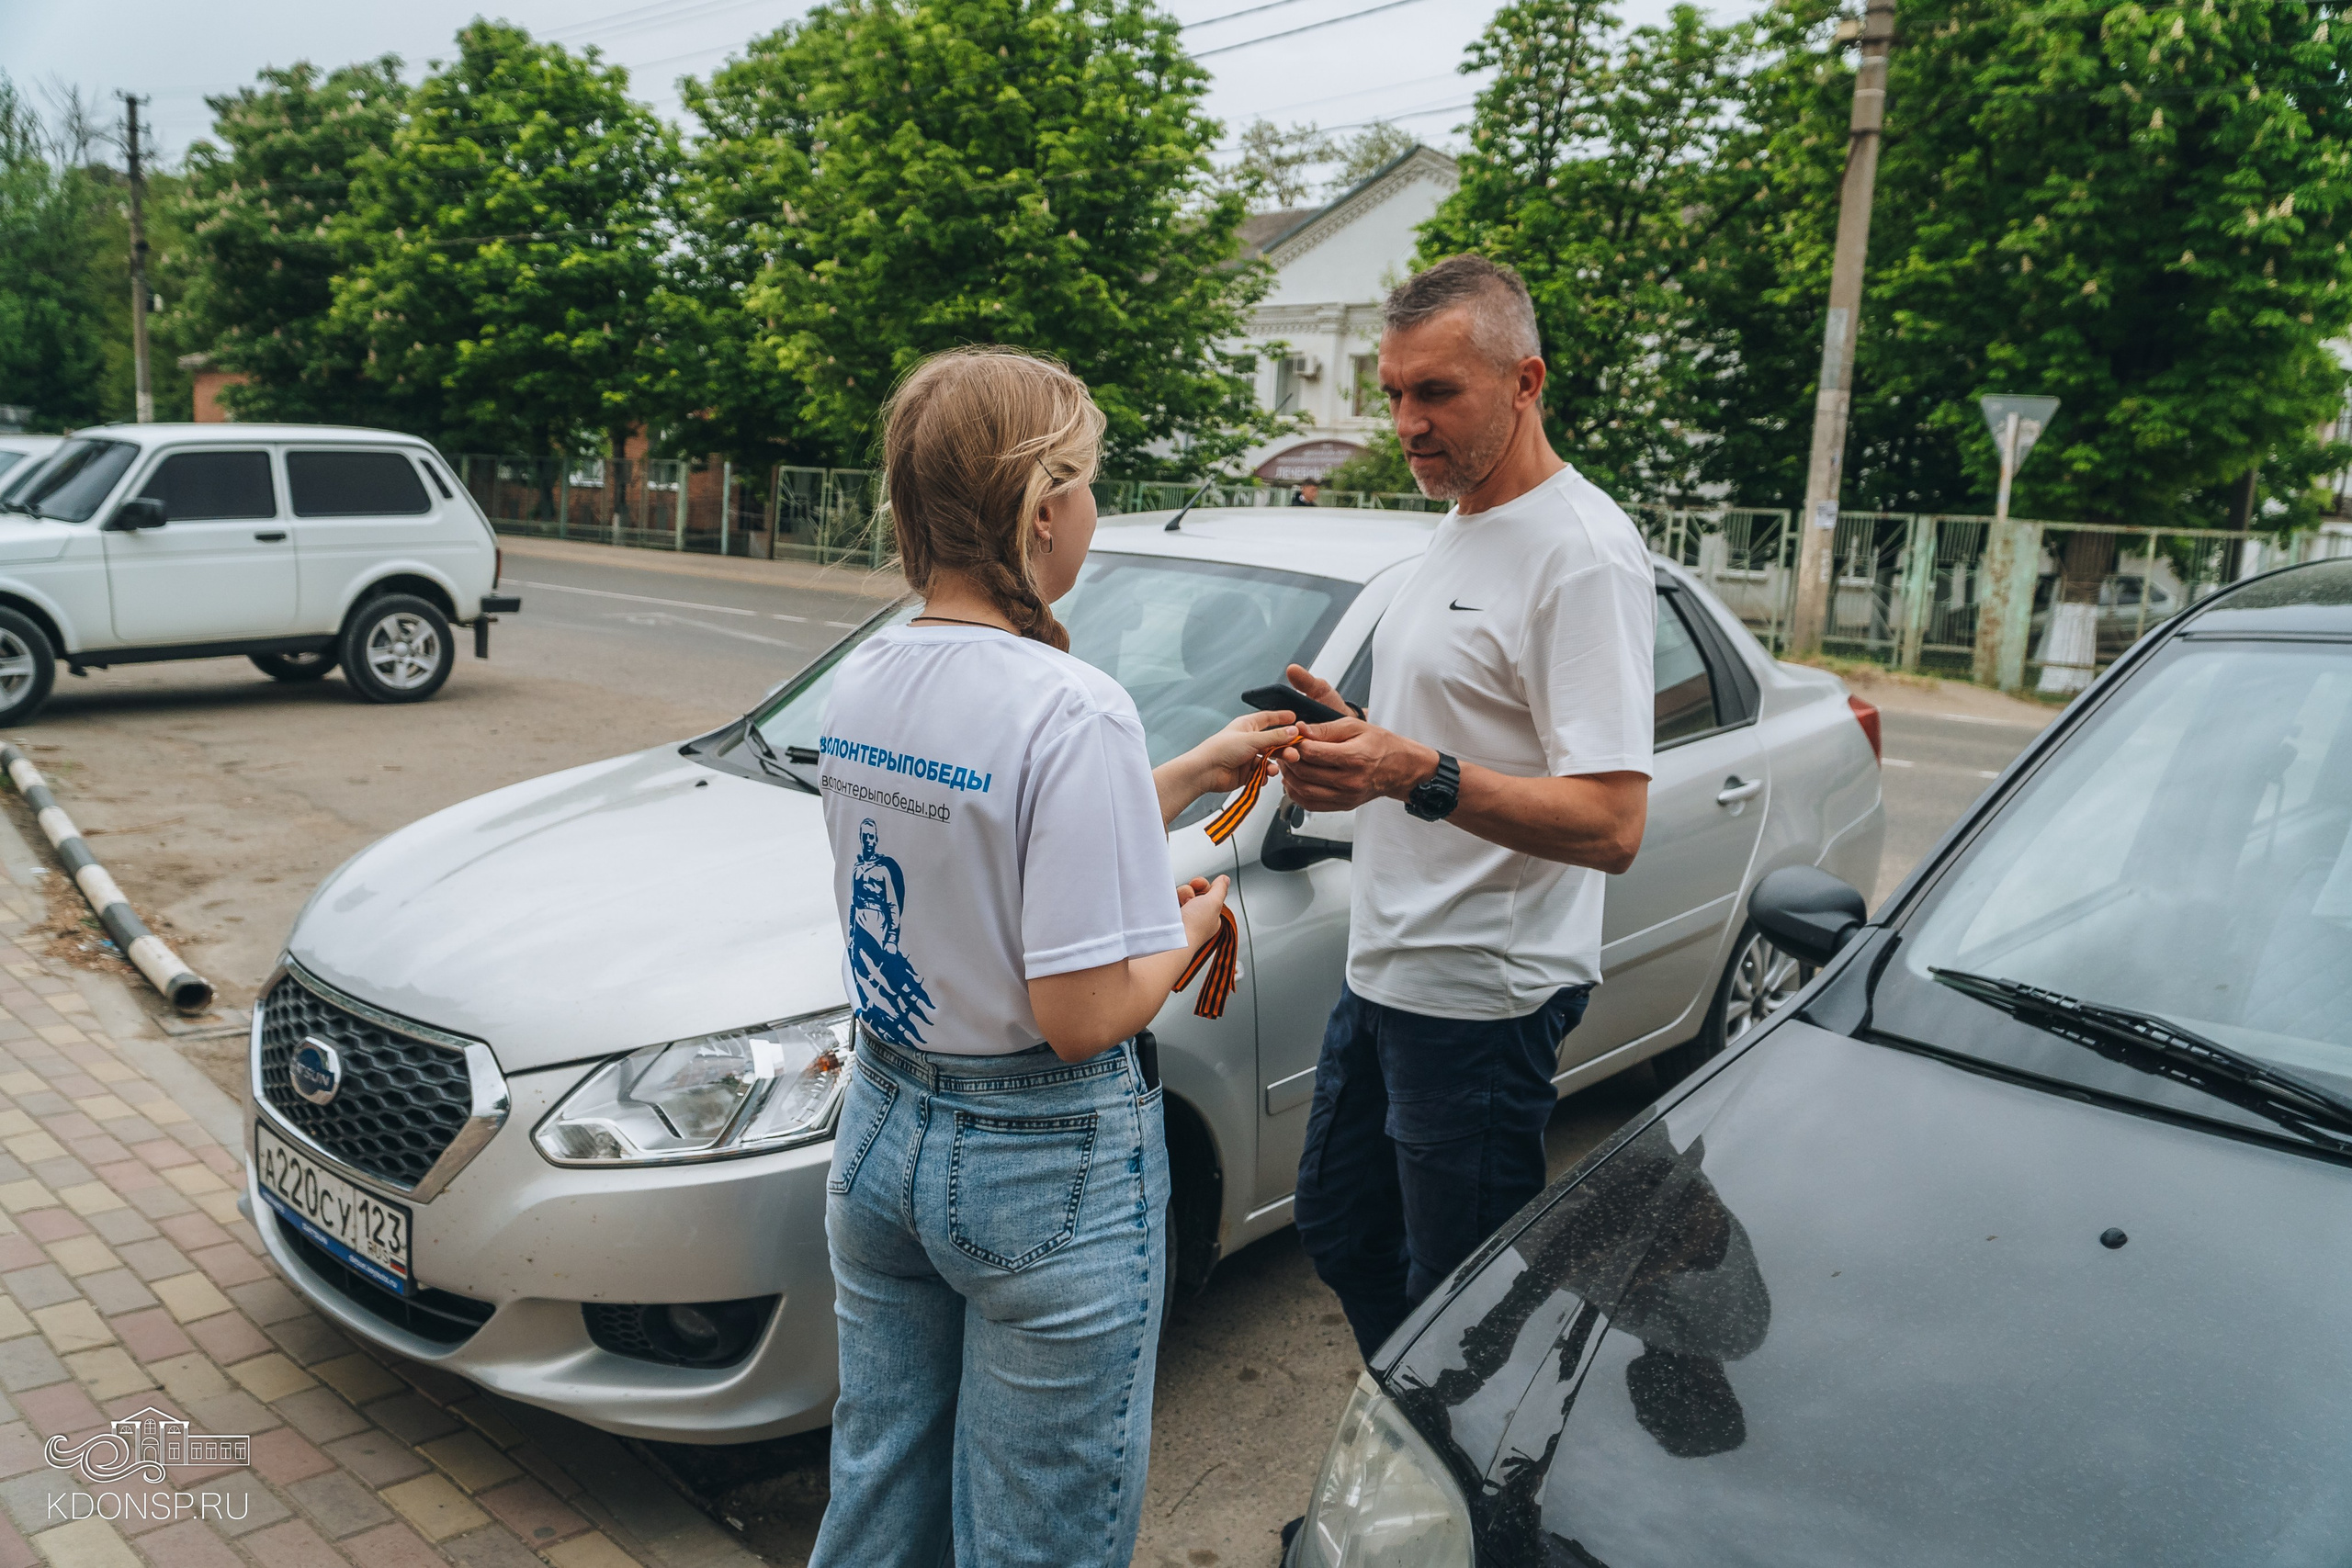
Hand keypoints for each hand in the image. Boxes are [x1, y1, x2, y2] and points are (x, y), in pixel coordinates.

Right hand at [1176, 874, 1229, 953]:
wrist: (1172, 937)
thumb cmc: (1195, 927)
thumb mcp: (1214, 903)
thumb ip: (1221, 889)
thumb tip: (1225, 879)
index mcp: (1210, 917)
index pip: (1209, 895)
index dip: (1204, 887)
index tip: (1198, 884)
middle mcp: (1196, 918)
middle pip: (1193, 892)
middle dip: (1190, 891)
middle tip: (1190, 897)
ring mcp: (1181, 918)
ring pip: (1180, 895)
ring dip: (1180, 895)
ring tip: (1181, 904)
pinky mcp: (1168, 917)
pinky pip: (1169, 901)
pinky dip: (1170, 901)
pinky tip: (1171, 906)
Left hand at [1187, 711, 1297, 796]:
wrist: (1205, 771)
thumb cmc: (1220, 749)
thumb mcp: (1252, 739)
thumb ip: (1275, 736)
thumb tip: (1293, 731)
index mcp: (1247, 726)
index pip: (1268, 718)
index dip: (1281, 718)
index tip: (1295, 718)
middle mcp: (1248, 740)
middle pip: (1273, 742)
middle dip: (1284, 748)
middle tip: (1294, 753)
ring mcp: (1247, 757)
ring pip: (1269, 759)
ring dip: (1274, 765)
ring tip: (1274, 769)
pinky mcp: (1246, 772)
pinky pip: (1261, 773)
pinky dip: (1264, 775)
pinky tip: (1263, 777)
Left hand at [1275, 662, 1441, 812]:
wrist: (1401, 769)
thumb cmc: (1381, 745)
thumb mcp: (1355, 726)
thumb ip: (1325, 729)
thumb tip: (1300, 729)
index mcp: (1354, 757)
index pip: (1312, 753)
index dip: (1296, 743)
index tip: (1291, 736)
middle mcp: (1350, 781)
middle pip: (1304, 772)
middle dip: (1288, 759)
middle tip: (1284, 749)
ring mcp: (1346, 796)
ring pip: (1303, 791)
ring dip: (1289, 777)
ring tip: (1287, 764)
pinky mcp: (1343, 806)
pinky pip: (1311, 805)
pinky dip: (1296, 793)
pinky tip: (1294, 780)